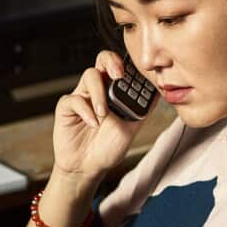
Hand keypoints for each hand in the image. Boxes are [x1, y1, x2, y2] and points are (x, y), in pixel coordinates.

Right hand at [51, 50, 146, 180]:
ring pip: (90, 76)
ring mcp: (82, 96)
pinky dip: (86, 111)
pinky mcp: (66, 107)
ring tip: (104, 113)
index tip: (136, 73)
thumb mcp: (132, 127)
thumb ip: (143, 109)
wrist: (89, 167)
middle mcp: (98, 89)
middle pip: (102, 59)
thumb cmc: (108, 147)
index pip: (120, 66)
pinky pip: (75, 99)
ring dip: (99, 93)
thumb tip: (159, 92)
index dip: (128, 64)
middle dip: (112, 61)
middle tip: (119, 75)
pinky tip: (93, 123)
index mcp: (114, 90)